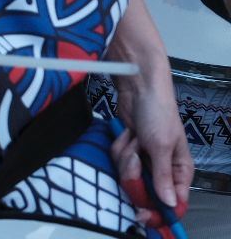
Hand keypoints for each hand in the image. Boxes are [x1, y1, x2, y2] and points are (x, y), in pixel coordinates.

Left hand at [111, 54, 192, 225]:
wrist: (138, 88)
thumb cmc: (158, 113)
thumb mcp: (161, 146)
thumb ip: (163, 176)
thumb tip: (170, 203)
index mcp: (180, 171)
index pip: (174, 202)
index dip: (158, 210)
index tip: (141, 212)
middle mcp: (163, 169)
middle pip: (145, 191)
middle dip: (134, 173)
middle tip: (135, 154)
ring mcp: (144, 160)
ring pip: (128, 175)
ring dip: (126, 155)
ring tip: (133, 138)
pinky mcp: (129, 150)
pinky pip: (118, 160)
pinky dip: (119, 146)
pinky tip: (126, 134)